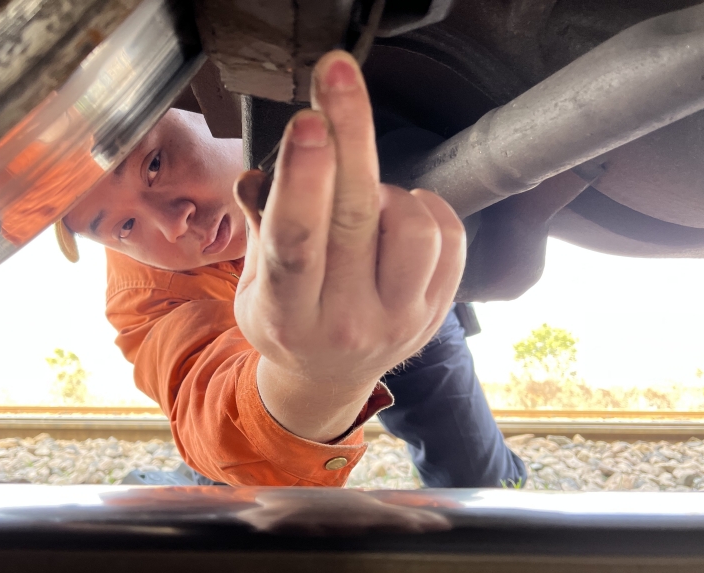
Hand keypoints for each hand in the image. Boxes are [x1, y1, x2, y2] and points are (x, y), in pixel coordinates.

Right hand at [233, 50, 464, 442]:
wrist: (326, 379)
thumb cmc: (286, 323)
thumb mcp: (253, 286)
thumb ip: (259, 228)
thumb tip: (259, 175)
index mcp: (288, 314)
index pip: (297, 242)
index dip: (304, 178)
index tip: (309, 122)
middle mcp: (346, 321)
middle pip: (356, 218)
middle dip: (349, 134)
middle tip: (338, 76)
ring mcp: (400, 321)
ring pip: (414, 228)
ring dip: (388, 189)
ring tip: (368, 197)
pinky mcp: (436, 313)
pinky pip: (451, 239)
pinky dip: (428, 207)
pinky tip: (402, 213)